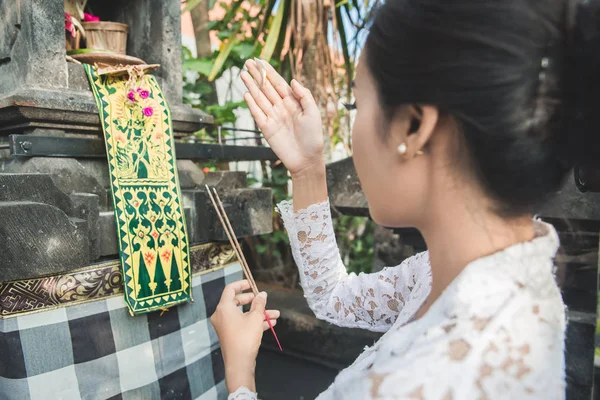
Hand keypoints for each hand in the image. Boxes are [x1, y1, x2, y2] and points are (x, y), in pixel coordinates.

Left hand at [210, 280, 279, 392]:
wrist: (239, 363)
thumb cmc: (245, 337)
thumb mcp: (256, 318)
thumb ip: (259, 304)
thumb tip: (262, 294)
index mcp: (224, 308)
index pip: (230, 289)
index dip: (241, 284)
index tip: (251, 284)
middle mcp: (221, 315)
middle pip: (236, 301)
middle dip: (253, 300)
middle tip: (262, 300)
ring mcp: (225, 326)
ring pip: (242, 314)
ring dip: (258, 313)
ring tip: (274, 314)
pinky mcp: (230, 335)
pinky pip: (242, 324)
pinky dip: (254, 322)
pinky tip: (270, 323)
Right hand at [241, 59, 323, 175]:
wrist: (307, 159)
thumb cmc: (313, 136)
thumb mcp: (313, 112)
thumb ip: (304, 95)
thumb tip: (292, 81)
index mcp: (293, 102)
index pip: (278, 83)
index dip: (269, 72)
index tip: (260, 60)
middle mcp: (281, 107)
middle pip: (266, 88)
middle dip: (257, 75)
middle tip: (247, 62)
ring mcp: (272, 117)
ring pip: (259, 98)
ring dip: (251, 86)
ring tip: (243, 74)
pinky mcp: (266, 129)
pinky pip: (257, 114)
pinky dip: (252, 104)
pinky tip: (247, 93)